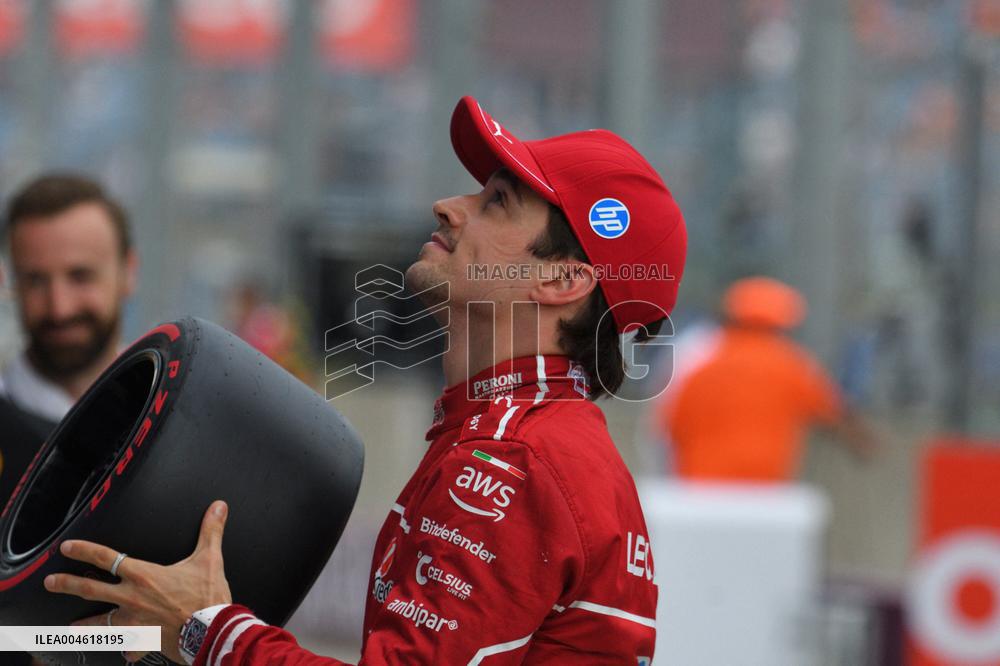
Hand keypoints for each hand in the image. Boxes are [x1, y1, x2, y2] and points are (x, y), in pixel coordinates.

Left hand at [44, 500, 232, 663]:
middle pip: (91, 589)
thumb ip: (211, 531)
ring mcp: (135, 622)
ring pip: (101, 623)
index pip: (107, 557)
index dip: (84, 550)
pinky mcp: (143, 640)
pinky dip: (128, 648)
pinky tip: (125, 651)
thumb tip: (218, 507)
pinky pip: (130, 646)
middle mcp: (132, 598)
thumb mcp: (210, 558)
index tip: (68, 547)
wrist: (212, 630)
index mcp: (144, 575)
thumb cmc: (208, 596)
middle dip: (67, 584)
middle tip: (50, 582)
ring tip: (69, 629)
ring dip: (84, 625)